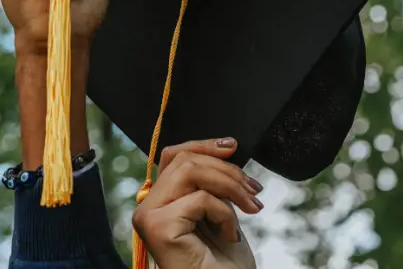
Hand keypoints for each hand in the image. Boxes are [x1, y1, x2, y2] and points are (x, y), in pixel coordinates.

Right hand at [132, 139, 260, 268]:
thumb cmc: (223, 267)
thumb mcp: (220, 213)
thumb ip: (212, 185)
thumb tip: (224, 150)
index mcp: (160, 202)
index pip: (173, 156)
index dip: (203, 145)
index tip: (234, 146)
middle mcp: (147, 207)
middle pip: (183, 159)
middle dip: (226, 169)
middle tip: (255, 191)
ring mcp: (149, 216)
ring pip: (190, 171)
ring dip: (230, 185)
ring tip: (252, 207)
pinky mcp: (159, 227)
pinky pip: (199, 199)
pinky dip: (225, 214)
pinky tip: (230, 236)